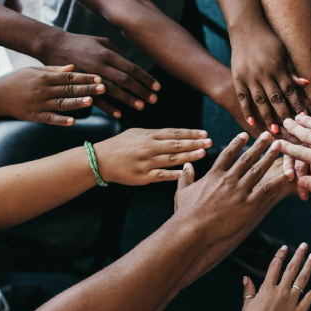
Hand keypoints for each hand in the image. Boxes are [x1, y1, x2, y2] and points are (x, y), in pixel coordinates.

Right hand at [0, 65, 105, 124]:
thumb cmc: (16, 81)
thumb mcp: (33, 71)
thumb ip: (53, 70)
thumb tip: (72, 67)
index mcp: (44, 77)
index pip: (69, 76)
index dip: (84, 77)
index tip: (99, 77)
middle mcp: (43, 90)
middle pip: (68, 89)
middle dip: (87, 89)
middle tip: (103, 88)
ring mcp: (39, 104)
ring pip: (62, 104)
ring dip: (77, 103)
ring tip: (91, 101)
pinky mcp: (34, 116)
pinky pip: (50, 119)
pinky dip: (61, 120)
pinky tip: (73, 121)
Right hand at [37, 31, 159, 117]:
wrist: (53, 45)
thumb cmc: (80, 43)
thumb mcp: (101, 41)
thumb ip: (117, 53)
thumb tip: (131, 66)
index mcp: (108, 54)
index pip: (131, 67)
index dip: (145, 78)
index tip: (157, 87)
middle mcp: (101, 65)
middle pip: (125, 79)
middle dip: (141, 90)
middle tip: (154, 100)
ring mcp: (90, 75)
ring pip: (113, 90)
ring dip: (128, 99)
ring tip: (141, 107)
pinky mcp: (80, 84)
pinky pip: (96, 98)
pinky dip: (108, 107)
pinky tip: (119, 114)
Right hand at [93, 127, 210, 184]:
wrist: (100, 160)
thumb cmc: (120, 145)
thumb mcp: (137, 133)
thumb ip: (156, 134)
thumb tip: (176, 135)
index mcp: (148, 136)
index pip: (174, 133)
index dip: (190, 133)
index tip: (204, 133)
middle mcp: (149, 147)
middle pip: (176, 145)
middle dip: (194, 143)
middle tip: (209, 142)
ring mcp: (146, 162)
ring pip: (172, 159)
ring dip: (189, 156)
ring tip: (203, 153)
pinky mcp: (143, 176)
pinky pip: (162, 175)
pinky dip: (174, 174)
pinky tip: (187, 171)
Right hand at [174, 132, 293, 244]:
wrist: (192, 228)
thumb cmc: (186, 213)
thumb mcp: (182, 191)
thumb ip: (185, 177)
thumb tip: (186, 166)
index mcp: (213, 175)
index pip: (227, 154)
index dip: (237, 143)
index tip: (245, 135)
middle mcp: (228, 178)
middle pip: (247, 158)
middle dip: (259, 146)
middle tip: (268, 135)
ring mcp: (239, 190)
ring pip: (258, 170)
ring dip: (270, 157)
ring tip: (279, 147)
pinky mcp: (248, 204)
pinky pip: (267, 189)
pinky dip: (278, 181)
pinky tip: (288, 174)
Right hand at [230, 22, 310, 133]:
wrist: (245, 28)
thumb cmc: (268, 41)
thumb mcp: (283, 53)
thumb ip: (292, 70)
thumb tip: (307, 84)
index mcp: (278, 67)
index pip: (290, 90)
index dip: (297, 104)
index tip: (303, 117)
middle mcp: (264, 73)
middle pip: (276, 98)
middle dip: (285, 115)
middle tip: (291, 130)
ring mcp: (249, 76)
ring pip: (260, 101)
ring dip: (268, 117)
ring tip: (274, 130)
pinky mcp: (237, 77)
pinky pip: (243, 98)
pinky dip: (247, 111)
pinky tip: (252, 123)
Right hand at [238, 243, 310, 310]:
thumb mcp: (247, 304)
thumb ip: (248, 290)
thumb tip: (246, 278)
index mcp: (267, 288)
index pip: (275, 267)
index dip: (280, 255)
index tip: (285, 247)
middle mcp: (281, 291)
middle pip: (291, 269)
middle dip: (299, 255)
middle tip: (305, 245)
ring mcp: (292, 301)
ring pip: (302, 280)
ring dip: (308, 267)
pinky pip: (309, 298)